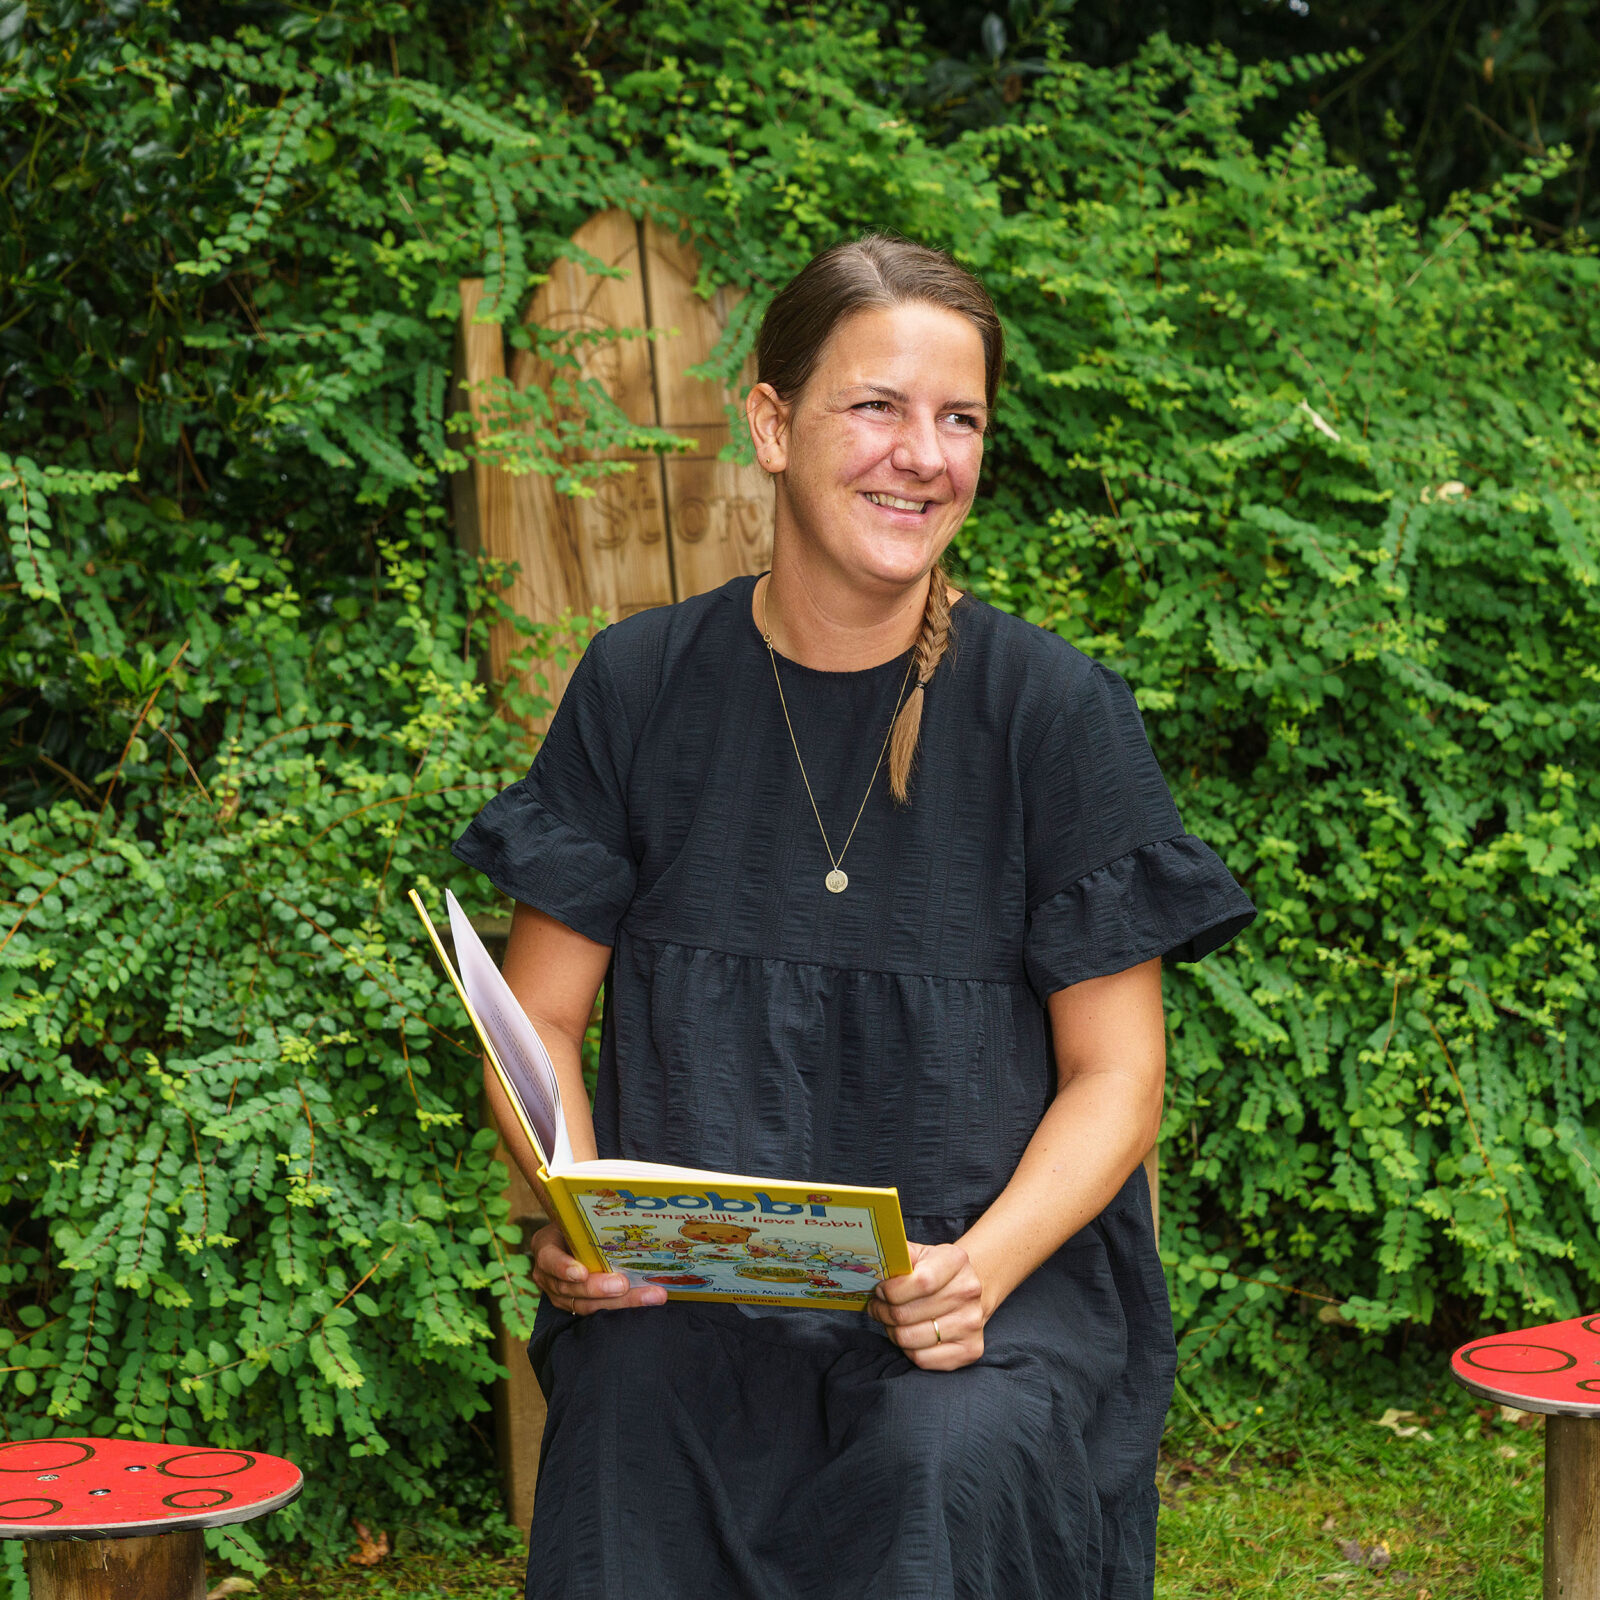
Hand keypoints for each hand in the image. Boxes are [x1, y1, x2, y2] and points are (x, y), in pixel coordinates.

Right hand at [530, 1221, 667, 1314]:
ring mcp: (560, 1294)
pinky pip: (599, 1311)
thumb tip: (623, 1198)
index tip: (582, 1273)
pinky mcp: (577, 1306)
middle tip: (624, 1285)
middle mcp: (548, 1275)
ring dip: (621, 1302)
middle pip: (571, 1289)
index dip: (564, 1268)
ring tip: (650, 1296)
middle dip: (600, 1289)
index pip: (549, 1260)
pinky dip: (623, 1306)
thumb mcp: (574, 1216)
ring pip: (587, 1305)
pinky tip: (647, 1299)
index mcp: (545, 1247)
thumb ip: (589, 1218)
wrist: (571, 1236)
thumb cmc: (577, 1221)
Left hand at [867, 1240, 985, 1369]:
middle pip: (908, 1313)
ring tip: (889, 1321)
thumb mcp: (919, 1254)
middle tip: (877, 1307)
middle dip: (883, 1312)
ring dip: (892, 1331)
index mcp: (956, 1260)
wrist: (966, 1291)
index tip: (879, 1290)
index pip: (921, 1282)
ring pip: (911, 1338)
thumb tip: (874, 1264)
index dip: (892, 1291)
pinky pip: (922, 1359)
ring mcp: (971, 1323)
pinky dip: (907, 1349)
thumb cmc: (935, 1271)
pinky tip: (907, 1335)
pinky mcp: (970, 1350)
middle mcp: (968, 1291)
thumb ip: (898, 1255)